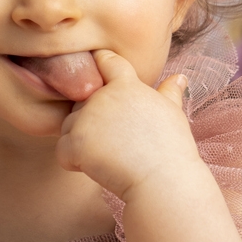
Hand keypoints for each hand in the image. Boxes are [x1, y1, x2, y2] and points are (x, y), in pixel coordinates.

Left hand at [57, 49, 202, 198]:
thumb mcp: (173, 114)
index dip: (100, 68)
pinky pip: (63, 151)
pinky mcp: (76, 142)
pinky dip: (74, 163)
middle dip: (92, 122)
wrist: (164, 181)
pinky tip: (98, 168)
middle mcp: (102, 95)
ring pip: (69, 126)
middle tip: (117, 142)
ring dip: (82, 143)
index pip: (105, 61)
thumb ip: (169, 93)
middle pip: (82, 102)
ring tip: (111, 156)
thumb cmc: (172, 149)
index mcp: (126, 85)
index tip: (102, 82)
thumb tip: (179, 78)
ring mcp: (87, 118)